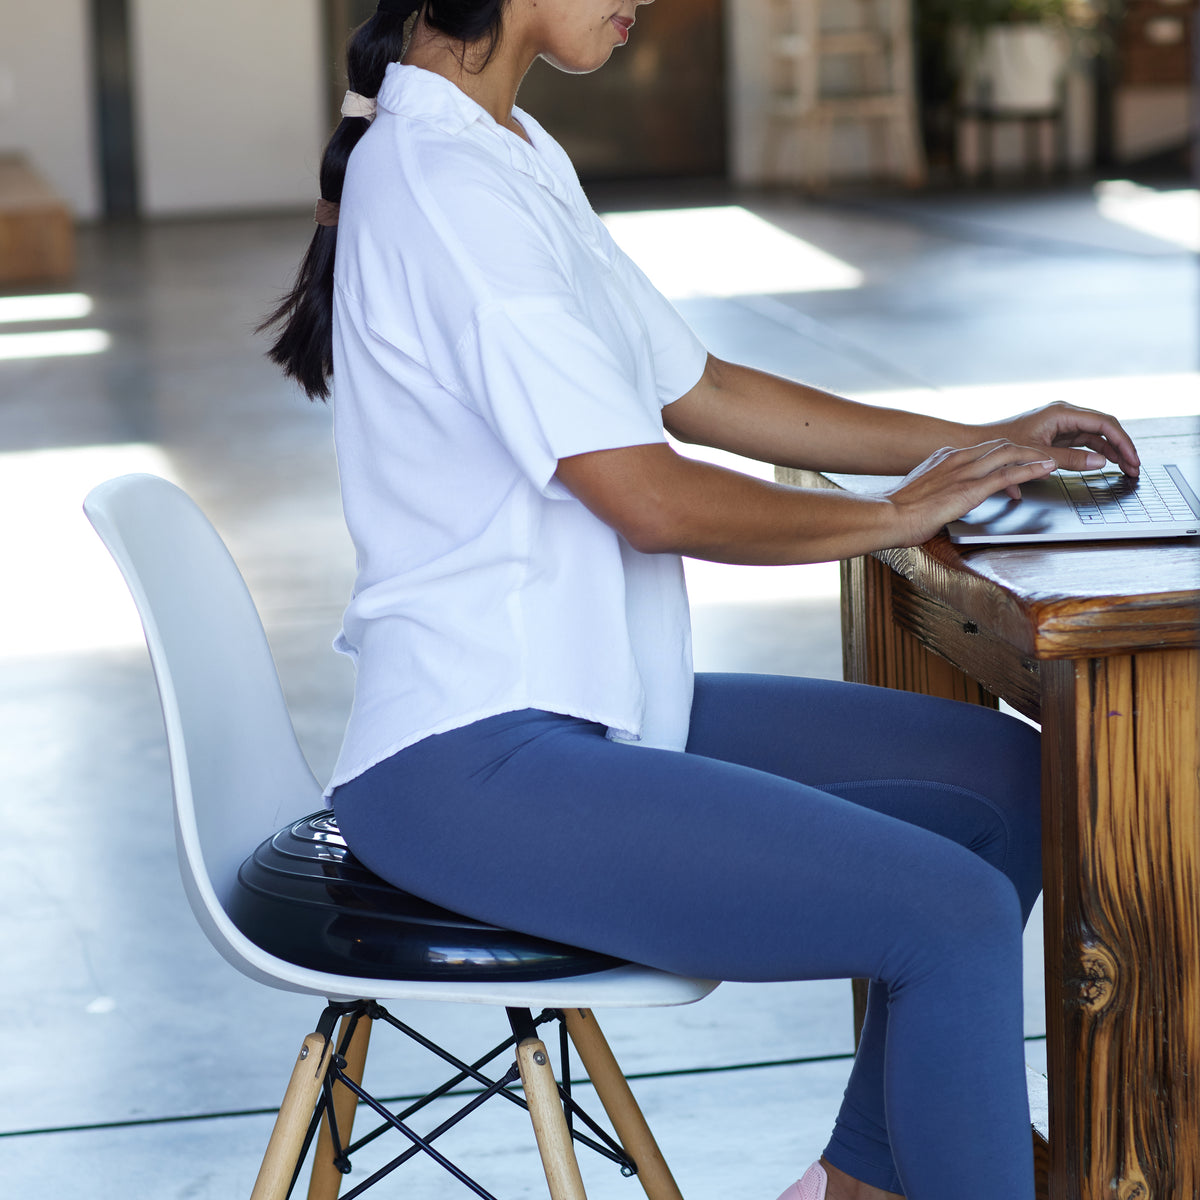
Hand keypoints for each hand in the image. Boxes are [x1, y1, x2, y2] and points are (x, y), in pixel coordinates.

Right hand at [884, 439, 1058, 545]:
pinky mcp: (970, 489)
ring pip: (1009, 453)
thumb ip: (937, 490)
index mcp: (944, 458)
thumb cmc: (896, 512)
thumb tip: (942, 501)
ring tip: (1055, 460)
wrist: (886, 516)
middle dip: (1027, 448)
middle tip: (1046, 455)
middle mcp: (956, 459)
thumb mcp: (920, 493)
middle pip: (1001, 445)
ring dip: (1036, 455)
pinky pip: (1008, 474)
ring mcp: (964, 472)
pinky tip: (1047, 469)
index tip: (1020, 456)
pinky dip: (1031, 469)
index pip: (983, 449)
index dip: (1006, 452)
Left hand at [977, 402, 1140, 477]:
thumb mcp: (1038, 454)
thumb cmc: (1002, 444)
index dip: (1122, 441)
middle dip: (1121, 447)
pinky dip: (1096, 453)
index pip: (1103, 423)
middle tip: (1135, 467)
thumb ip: (1070, 459)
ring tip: (1126, 469)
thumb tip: (1100, 463)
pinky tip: (1107, 464)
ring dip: (1112, 452)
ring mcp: (1062, 424)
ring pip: (1096, 436)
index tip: (1132, 458)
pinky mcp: (1057, 434)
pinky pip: (1084, 442)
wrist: (979, 444)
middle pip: (1104, 428)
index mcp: (1062, 412)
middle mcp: (1064, 414)